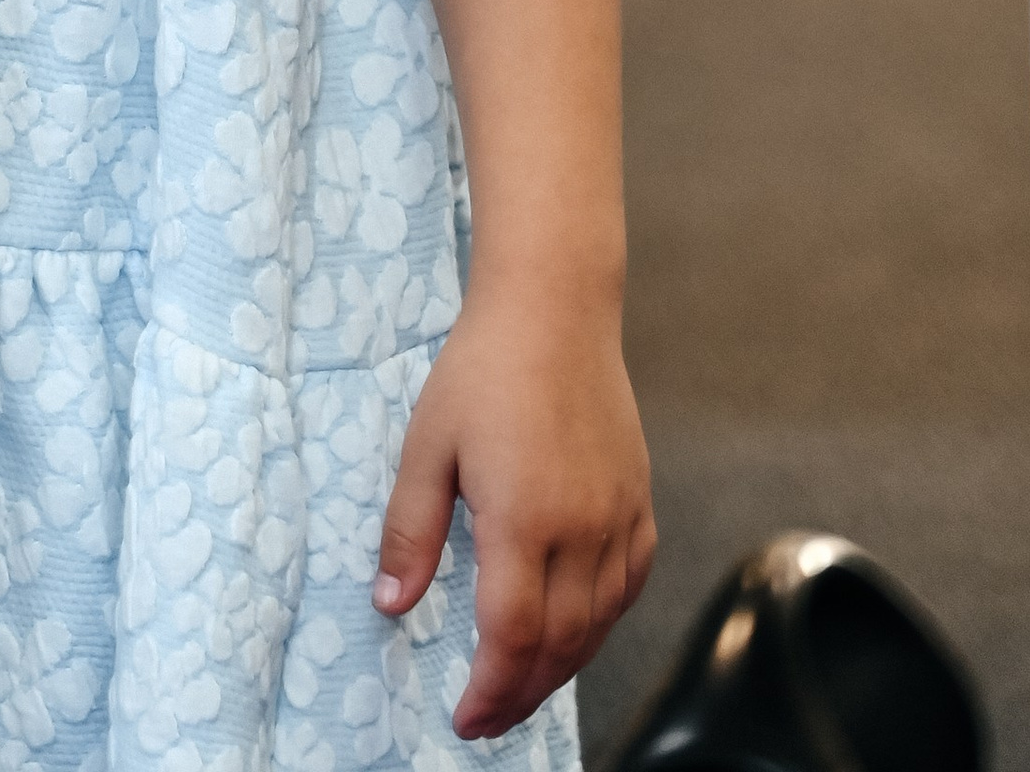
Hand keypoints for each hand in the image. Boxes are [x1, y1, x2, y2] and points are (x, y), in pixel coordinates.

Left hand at [374, 290, 655, 739]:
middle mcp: (581, 529)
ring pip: (599, 624)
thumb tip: (390, 603)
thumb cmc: (482, 369)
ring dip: (562, 667)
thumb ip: (409, 530)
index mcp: (523, 518)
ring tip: (523, 685)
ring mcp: (618, 516)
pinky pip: (629, 585)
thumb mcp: (427, 445)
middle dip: (522, 693)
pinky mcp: (639, 500)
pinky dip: (603, 622)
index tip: (467, 719)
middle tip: (490, 717)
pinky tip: (577, 629)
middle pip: (561, 645)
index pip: (512, 636)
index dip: (490, 689)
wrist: (554, 309)